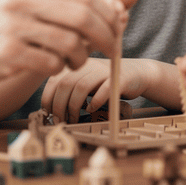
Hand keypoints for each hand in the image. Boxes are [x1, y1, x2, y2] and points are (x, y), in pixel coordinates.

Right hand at [0, 0, 139, 84]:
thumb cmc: (4, 21)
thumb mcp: (37, 1)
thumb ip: (80, 0)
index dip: (108, 14)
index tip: (117, 28)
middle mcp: (22, 0)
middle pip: (82, 17)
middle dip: (105, 37)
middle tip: (111, 49)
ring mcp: (13, 27)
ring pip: (70, 43)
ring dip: (81, 56)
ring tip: (75, 60)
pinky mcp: (7, 54)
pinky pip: (50, 64)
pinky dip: (59, 69)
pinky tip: (53, 66)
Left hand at [41, 57, 160, 123]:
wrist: (137, 74)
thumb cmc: (106, 83)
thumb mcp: (85, 83)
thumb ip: (69, 90)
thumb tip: (50, 111)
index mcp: (77, 64)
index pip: (54, 79)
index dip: (48, 98)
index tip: (48, 114)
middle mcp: (89, 64)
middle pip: (66, 83)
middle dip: (59, 105)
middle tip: (60, 120)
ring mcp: (105, 70)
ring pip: (82, 86)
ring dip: (74, 107)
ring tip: (74, 119)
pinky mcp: (120, 78)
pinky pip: (105, 90)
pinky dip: (95, 102)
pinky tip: (91, 109)